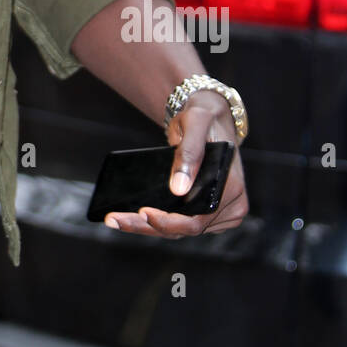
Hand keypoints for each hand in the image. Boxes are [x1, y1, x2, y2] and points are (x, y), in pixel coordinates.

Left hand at [103, 89, 248, 237]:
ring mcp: (218, 212)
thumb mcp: (196, 123)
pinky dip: (156, 221)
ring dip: (147, 227)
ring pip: (179, 230)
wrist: (208, 117)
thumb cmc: (204, 117)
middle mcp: (230, 207)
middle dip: (148, 226)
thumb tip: (179, 188)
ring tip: (115, 219)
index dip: (169, 222)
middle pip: (184, 229)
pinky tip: (130, 215)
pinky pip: (179, 222)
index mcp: (231, 190)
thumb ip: (190, 153)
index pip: (198, 221)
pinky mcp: (205, 212)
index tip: (142, 213)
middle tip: (115, 219)